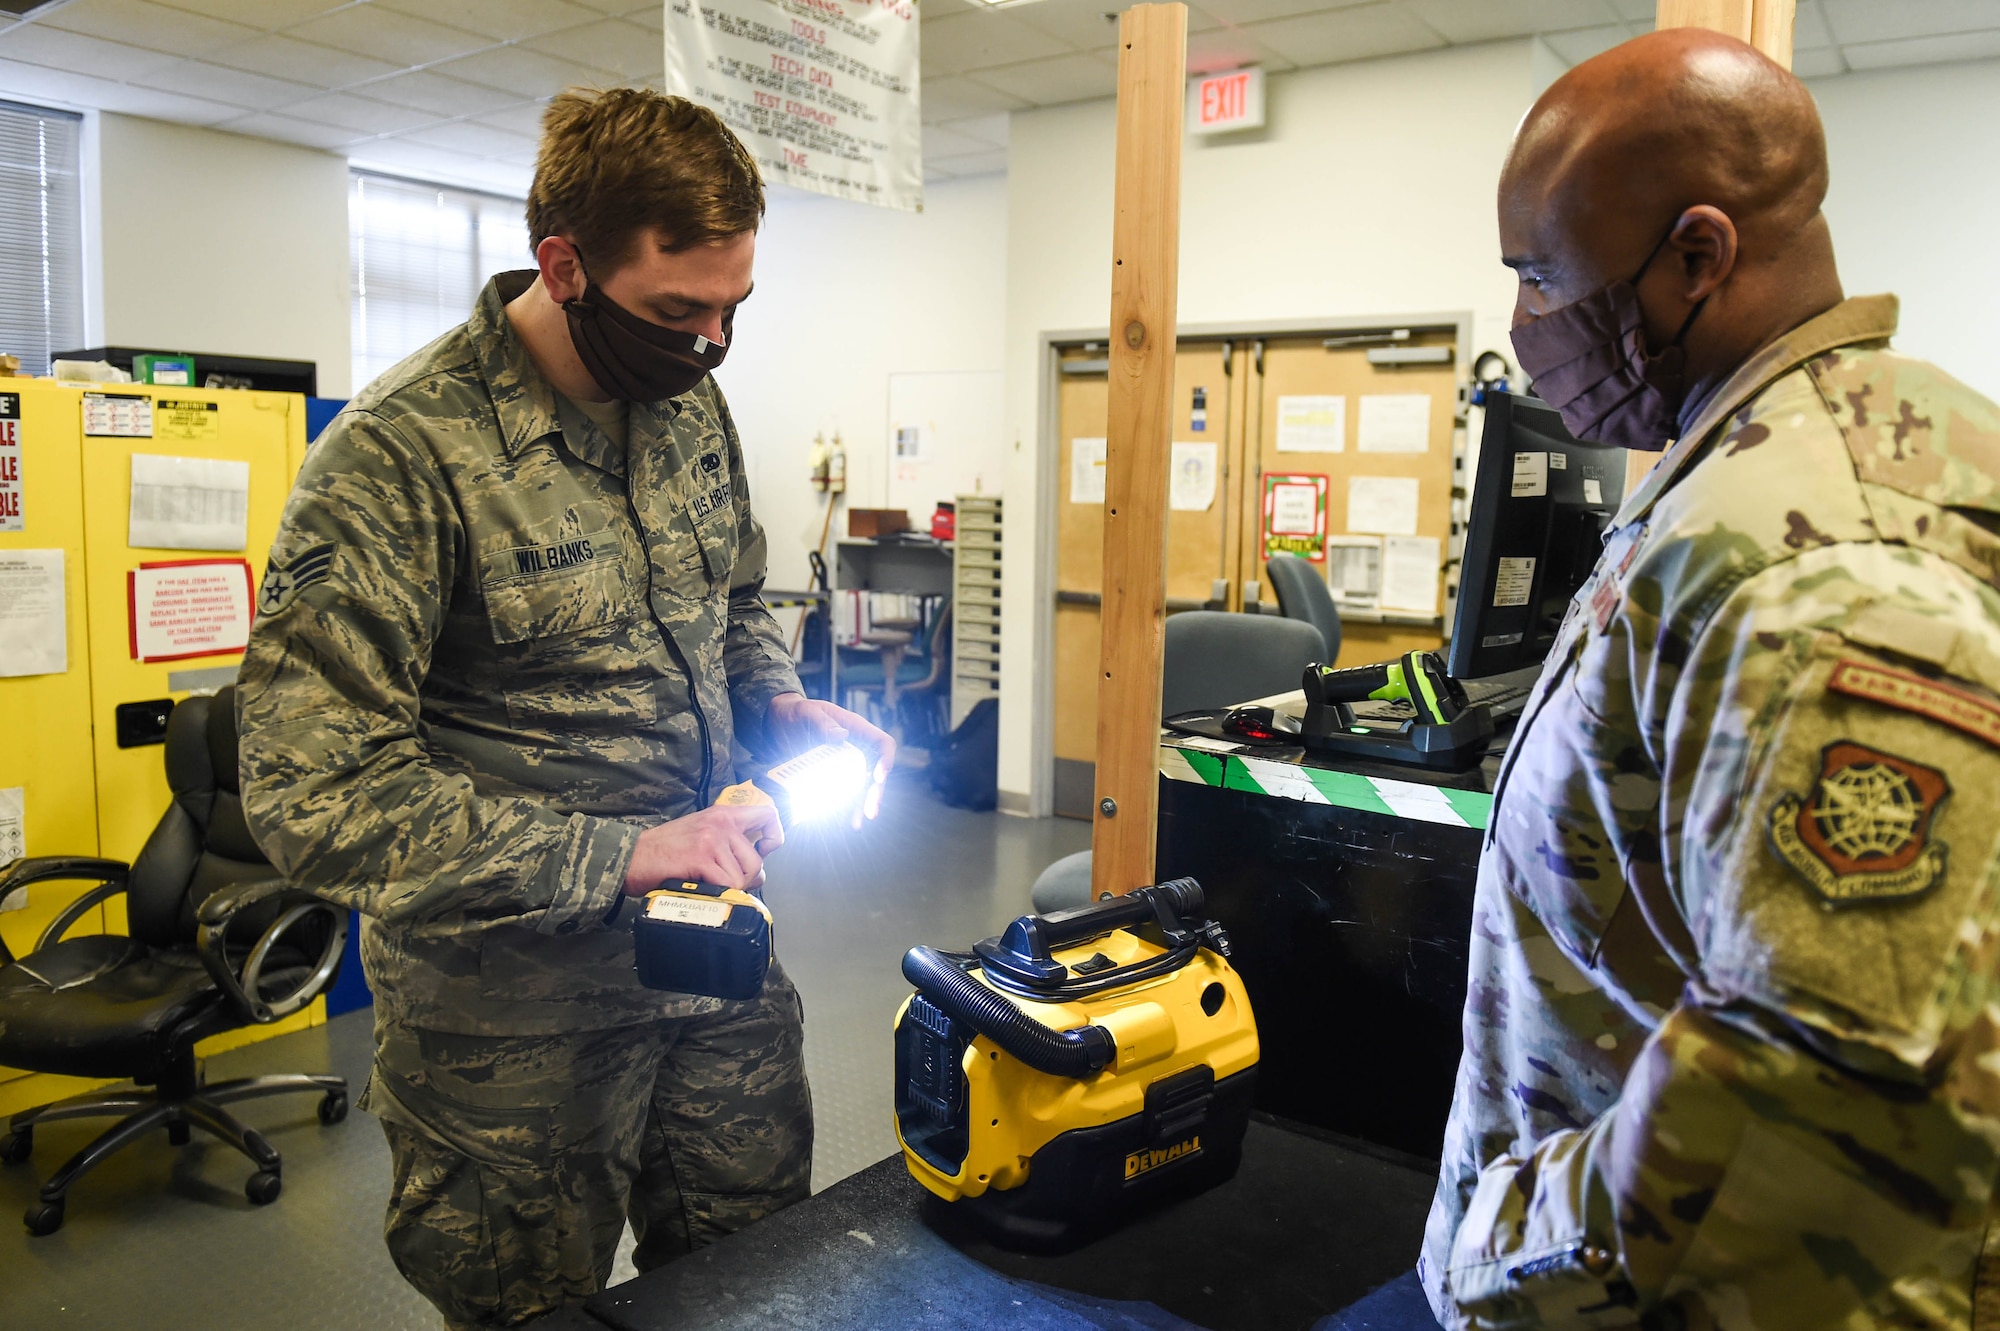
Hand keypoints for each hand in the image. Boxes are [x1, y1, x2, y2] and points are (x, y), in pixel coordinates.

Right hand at [623, 802, 783, 895]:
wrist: (631, 858)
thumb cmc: (664, 852)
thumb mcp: (702, 837)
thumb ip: (730, 848)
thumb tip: (760, 874)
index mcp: (723, 814)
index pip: (767, 814)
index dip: (774, 835)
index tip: (764, 850)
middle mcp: (721, 823)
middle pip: (756, 860)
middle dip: (746, 880)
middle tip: (725, 883)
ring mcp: (711, 839)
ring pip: (743, 876)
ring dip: (730, 889)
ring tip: (709, 885)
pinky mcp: (701, 857)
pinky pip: (727, 884)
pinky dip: (719, 894)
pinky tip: (702, 889)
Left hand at [766, 693, 895, 821]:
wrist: (775, 722)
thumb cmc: (793, 711)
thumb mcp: (805, 711)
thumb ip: (822, 721)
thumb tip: (842, 736)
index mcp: (856, 728)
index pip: (882, 743)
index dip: (886, 760)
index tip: (878, 778)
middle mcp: (854, 747)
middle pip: (874, 772)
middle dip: (874, 793)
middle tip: (869, 812)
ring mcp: (843, 763)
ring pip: (859, 787)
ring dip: (859, 806)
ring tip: (855, 824)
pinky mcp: (829, 775)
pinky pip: (841, 792)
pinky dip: (841, 808)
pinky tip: (837, 821)